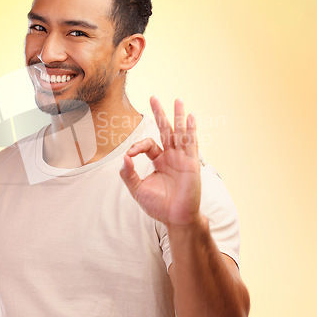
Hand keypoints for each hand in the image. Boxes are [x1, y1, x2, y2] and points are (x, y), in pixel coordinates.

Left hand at [120, 97, 200, 226]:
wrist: (176, 218)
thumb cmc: (158, 206)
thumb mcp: (137, 189)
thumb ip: (128, 174)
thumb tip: (124, 157)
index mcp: (159, 160)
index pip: (148, 144)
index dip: (137, 146)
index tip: (130, 154)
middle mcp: (171, 156)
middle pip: (165, 130)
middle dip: (159, 114)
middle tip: (153, 97)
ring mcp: (182, 158)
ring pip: (180, 133)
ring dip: (178, 116)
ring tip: (178, 99)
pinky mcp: (191, 164)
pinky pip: (191, 144)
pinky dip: (191, 130)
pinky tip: (190, 117)